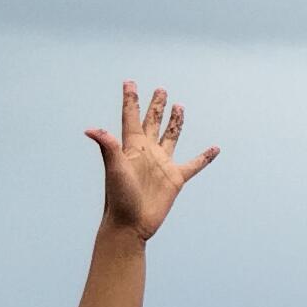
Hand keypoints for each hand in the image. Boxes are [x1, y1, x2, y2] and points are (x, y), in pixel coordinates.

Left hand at [88, 82, 218, 240]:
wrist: (129, 224)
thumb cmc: (118, 198)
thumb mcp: (114, 169)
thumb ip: (107, 146)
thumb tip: (91, 129)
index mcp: (131, 147)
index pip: (130, 117)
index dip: (130, 100)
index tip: (129, 82)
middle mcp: (147, 152)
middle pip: (152, 122)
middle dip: (155, 106)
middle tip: (160, 90)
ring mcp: (161, 164)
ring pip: (171, 137)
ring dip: (175, 122)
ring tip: (179, 106)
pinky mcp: (175, 179)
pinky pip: (194, 164)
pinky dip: (205, 157)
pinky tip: (215, 149)